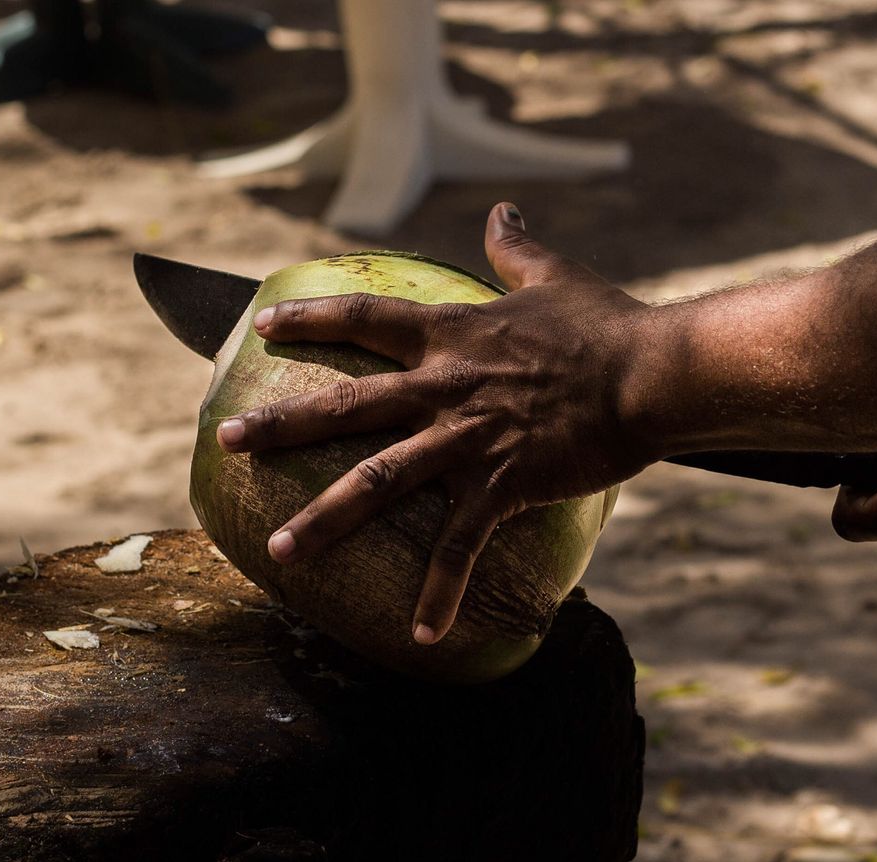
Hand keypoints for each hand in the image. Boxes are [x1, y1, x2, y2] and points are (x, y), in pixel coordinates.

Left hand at [219, 203, 654, 644]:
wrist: (650, 374)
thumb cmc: (608, 325)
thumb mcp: (555, 276)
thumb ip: (515, 248)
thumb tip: (501, 211)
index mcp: (451, 334)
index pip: (363, 320)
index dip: (309, 319)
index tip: (262, 327)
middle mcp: (444, 387)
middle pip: (344, 406)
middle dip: (280, 424)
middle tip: (226, 441)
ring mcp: (468, 440)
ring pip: (379, 482)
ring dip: (326, 519)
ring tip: (281, 550)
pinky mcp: (502, 486)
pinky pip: (461, 548)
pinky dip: (440, 592)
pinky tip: (420, 634)